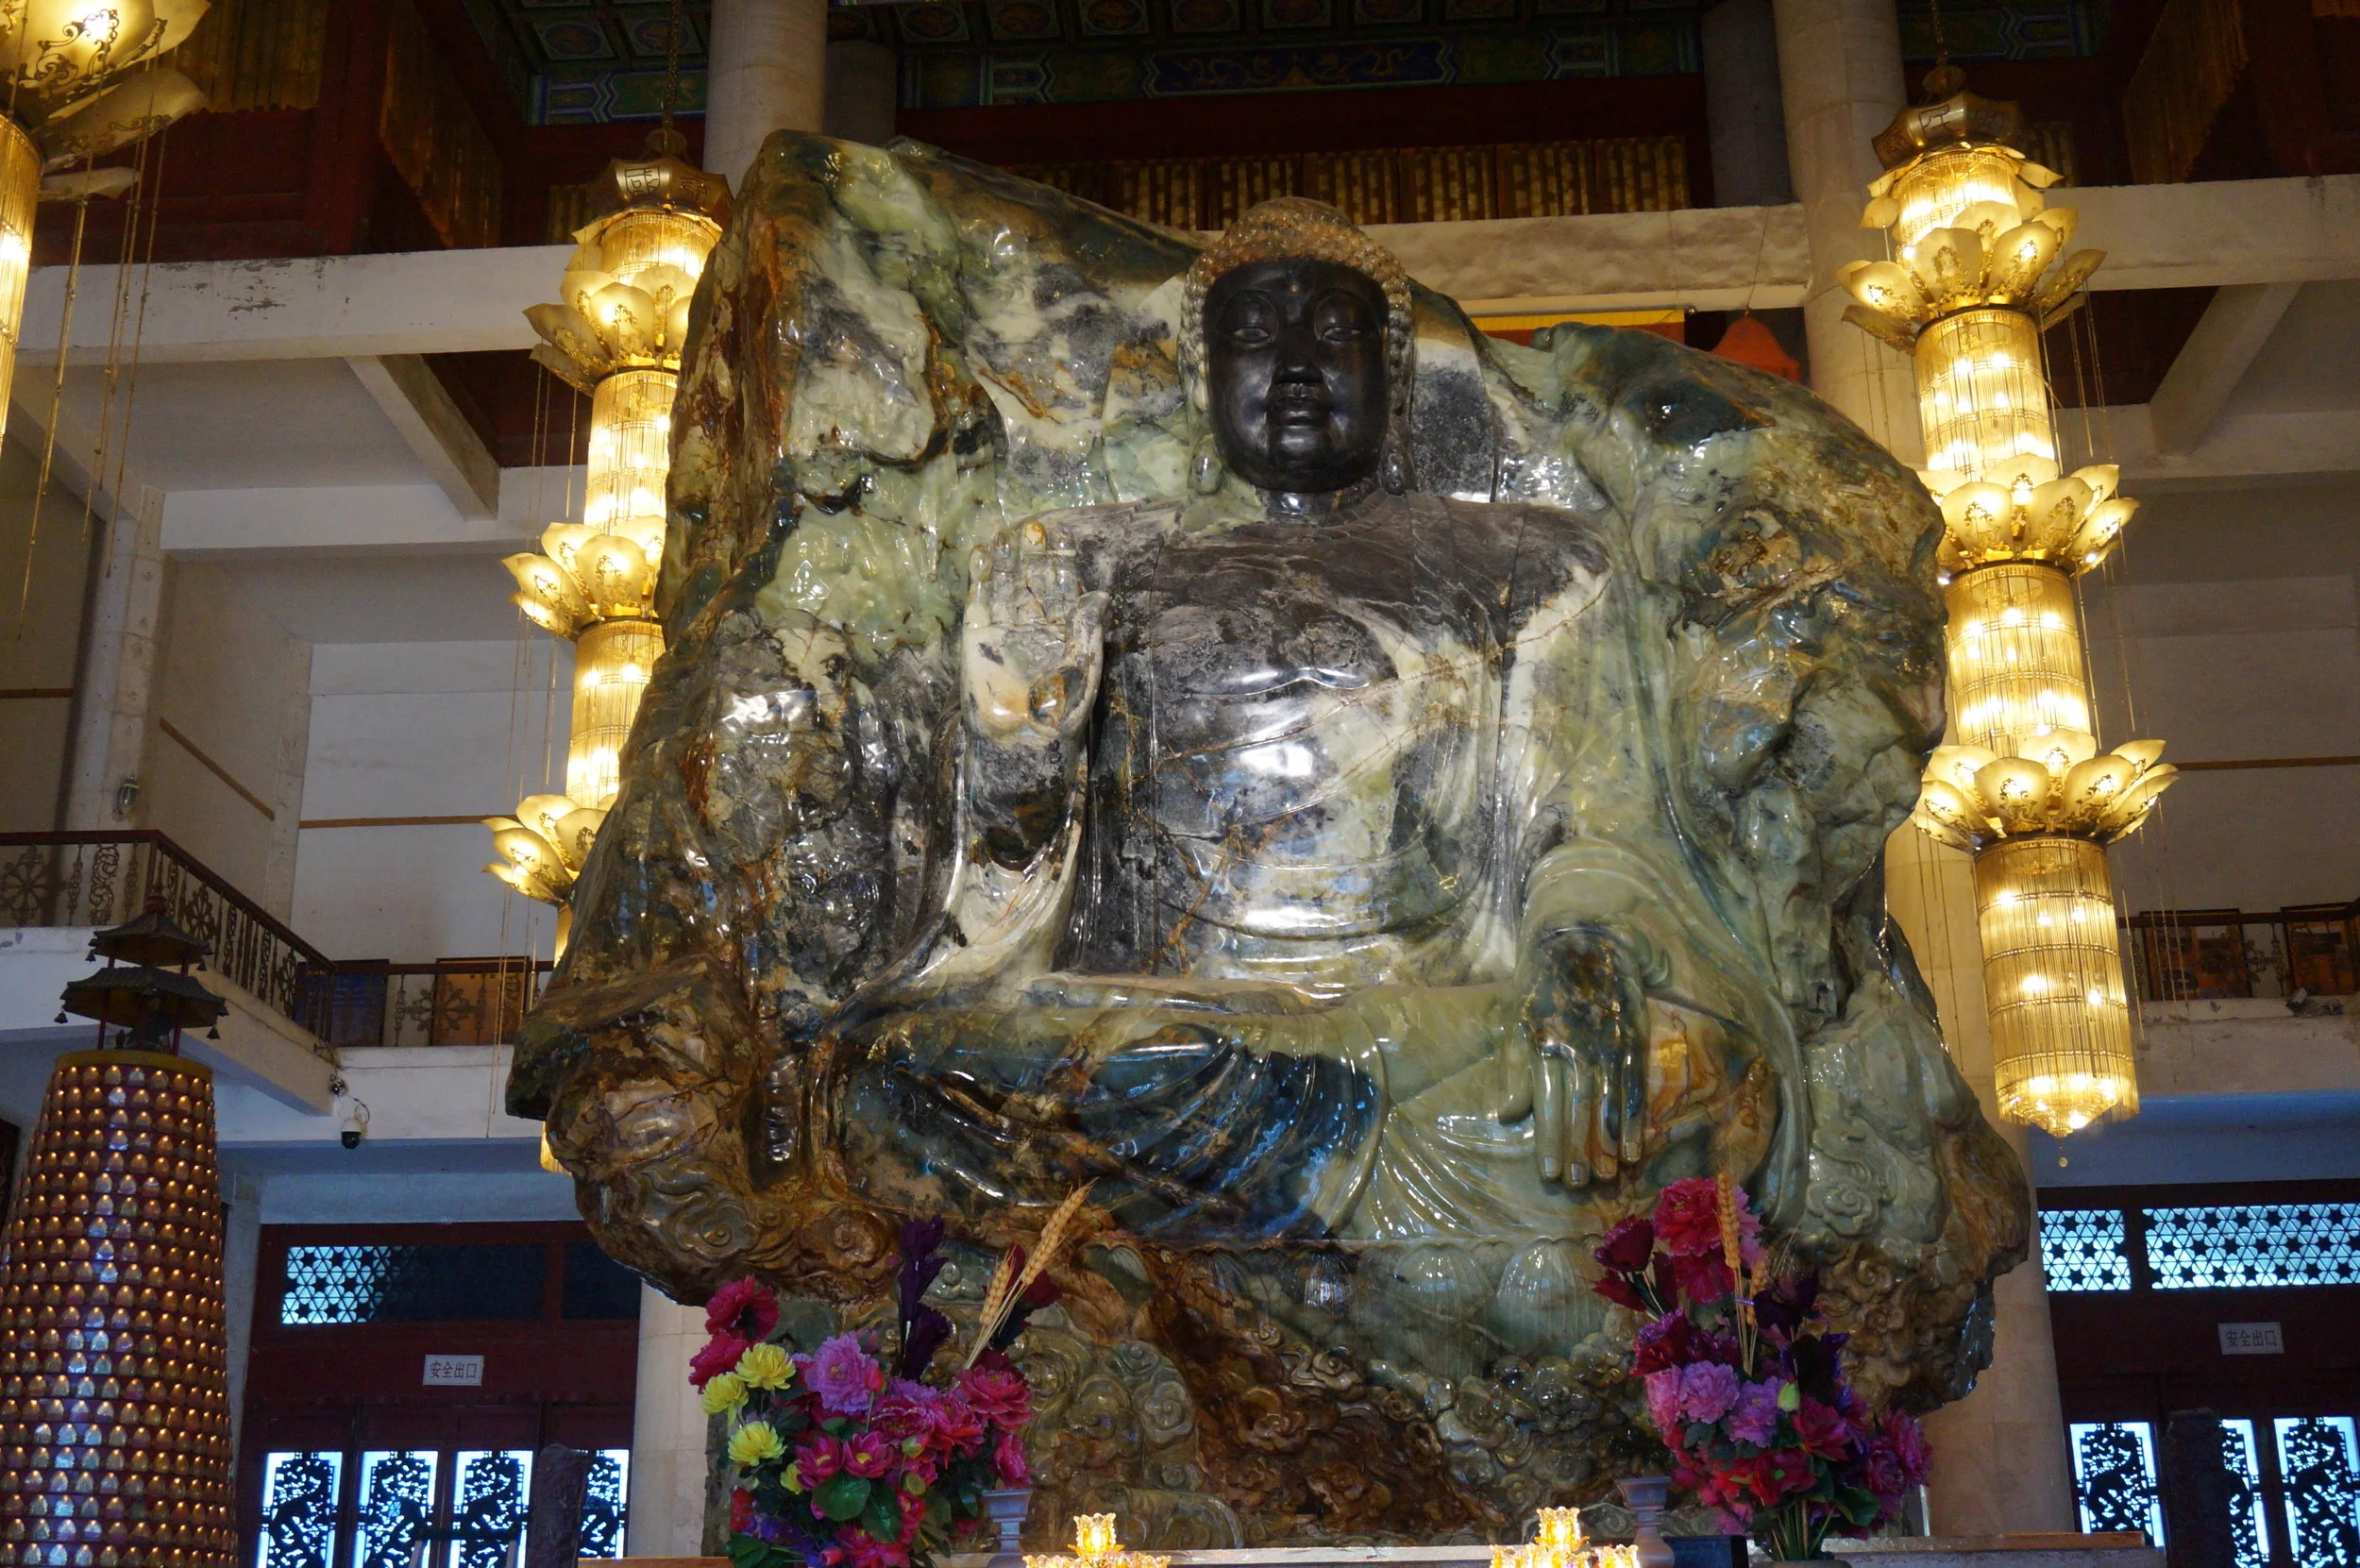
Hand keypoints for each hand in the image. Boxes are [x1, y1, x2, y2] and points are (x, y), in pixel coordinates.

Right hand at [963, 519, 1107, 747]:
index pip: (1060, 591)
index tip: (1062, 539)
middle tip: (1033, 528)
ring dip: (1006, 561)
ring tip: (1006, 534)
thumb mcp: (1083, 669)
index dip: (1060, 566)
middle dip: (1031, 557)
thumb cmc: (1059, 712)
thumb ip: (1088, 631)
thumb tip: (1101, 594)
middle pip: (1030, 583)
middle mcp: (1030, 627)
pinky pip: (979, 602)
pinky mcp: (977, 638)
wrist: (1022, 741)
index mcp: (1059, 633)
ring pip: (1005, 587)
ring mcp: (1002, 631)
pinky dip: (981, 578)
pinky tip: (983, 554)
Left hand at [1521, 925, 1652, 1186]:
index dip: (1550, 1141)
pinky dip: (1634, 1119)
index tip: (1552, 1175)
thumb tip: (1508, 1116)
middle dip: (1579, 1150)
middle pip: (1578, 1108)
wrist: (1581, 939)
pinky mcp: (1632, 1037)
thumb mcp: (1515, 1022)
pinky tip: (1635, 1146)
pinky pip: (1635, 1086)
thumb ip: (1514, 1071)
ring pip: (1609, 1101)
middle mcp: (1576, 1046)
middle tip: (1581, 1185)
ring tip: (1608, 1175)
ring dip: (1608, 1142)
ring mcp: (1608, 1042)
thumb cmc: (1539, 987)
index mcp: (1542, 1043)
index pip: (1547, 1103)